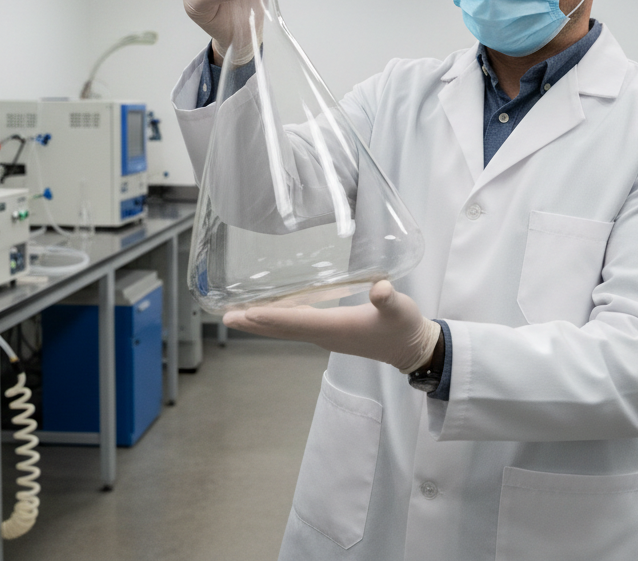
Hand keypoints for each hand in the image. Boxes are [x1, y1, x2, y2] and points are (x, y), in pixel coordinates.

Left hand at [223, 280, 440, 373]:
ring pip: (285, 329)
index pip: (297, 322)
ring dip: (260, 323)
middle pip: (281, 329)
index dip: (272, 316)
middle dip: (253, 323)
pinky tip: (268, 312)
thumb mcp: (400, 308)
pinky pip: (295, 327)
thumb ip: (389, 299)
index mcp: (335, 328)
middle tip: (225, 317)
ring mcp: (325, 336)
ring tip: (235, 316)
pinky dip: (276, 320)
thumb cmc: (405, 326)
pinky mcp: (330, 333)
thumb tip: (380, 289)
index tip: (247, 312)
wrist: (412, 348)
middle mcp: (324, 335)